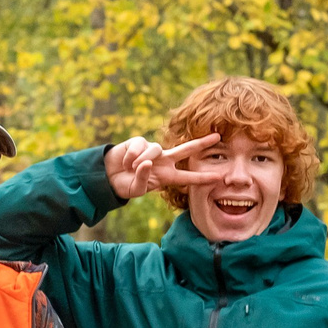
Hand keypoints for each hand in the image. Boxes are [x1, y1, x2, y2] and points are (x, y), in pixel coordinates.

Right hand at [103, 134, 228, 202]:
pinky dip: (132, 155)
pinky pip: (141, 145)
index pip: (187, 178)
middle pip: (186, 150)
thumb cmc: (125, 185)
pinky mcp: (139, 141)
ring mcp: (152, 150)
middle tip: (218, 137)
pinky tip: (126, 162)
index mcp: (166, 176)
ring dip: (143, 160)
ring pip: (156, 149)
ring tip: (131, 168)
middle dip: (202, 144)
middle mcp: (163, 161)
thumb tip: (146, 162)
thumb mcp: (136, 190)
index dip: (202, 178)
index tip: (218, 177)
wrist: (108, 176)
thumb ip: (143, 179)